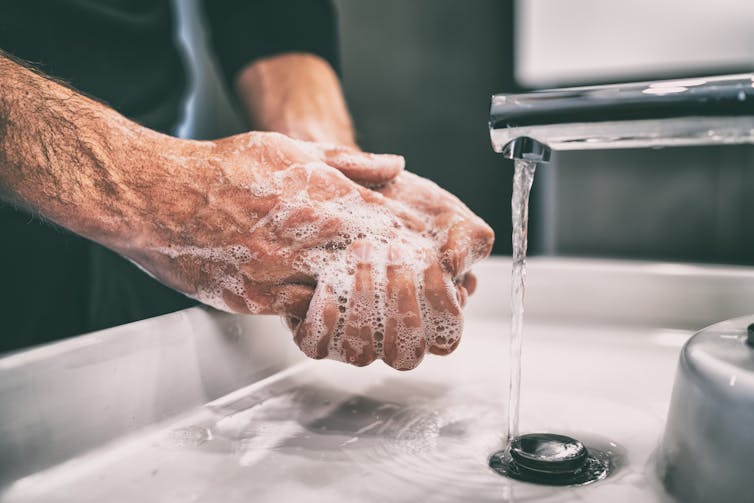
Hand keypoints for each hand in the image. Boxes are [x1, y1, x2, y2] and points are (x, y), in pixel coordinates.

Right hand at [117, 132, 491, 369]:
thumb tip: (395, 165)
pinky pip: (300, 313)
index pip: (383, 224)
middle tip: (411, 283)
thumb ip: (346, 161)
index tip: (426, 249)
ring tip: (373, 298)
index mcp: (316, 195)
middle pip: (369, 266)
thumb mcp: (287, 148)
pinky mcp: (254, 299)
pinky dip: (319, 310)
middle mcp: (302, 236)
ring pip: (339, 297)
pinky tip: (326, 303)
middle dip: (392, 275)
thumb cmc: (218, 168)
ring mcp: (278, 272)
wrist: (153, 197)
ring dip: (358, 298)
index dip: (408, 240)